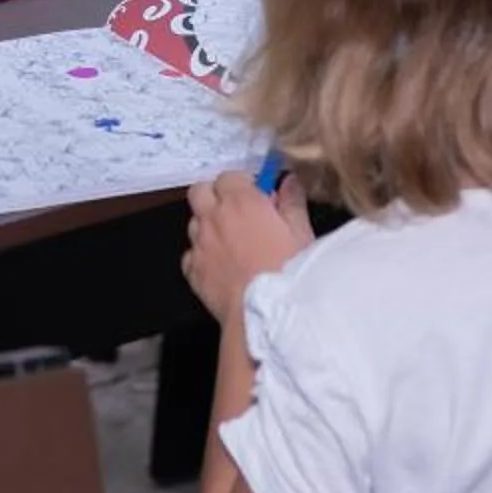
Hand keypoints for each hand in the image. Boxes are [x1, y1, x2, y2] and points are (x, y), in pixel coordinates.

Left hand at [181, 170, 313, 325]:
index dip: (242, 184)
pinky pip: (190, 255)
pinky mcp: (192, 270)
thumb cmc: (287, 274)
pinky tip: (220, 267)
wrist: (264, 316)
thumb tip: (289, 182)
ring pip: (194, 222)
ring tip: (231, 242)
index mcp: (241, 201)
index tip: (257, 197)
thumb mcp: (301, 234)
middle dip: (215, 196)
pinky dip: (201, 256)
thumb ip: (292, 202)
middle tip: (236, 212)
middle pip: (200, 191)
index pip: (229, 176)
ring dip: (208, 225)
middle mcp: (214, 217)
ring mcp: (200, 244)